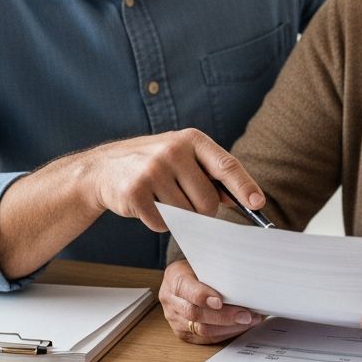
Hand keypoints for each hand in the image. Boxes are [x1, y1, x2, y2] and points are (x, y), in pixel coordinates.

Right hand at [83, 128, 265, 231]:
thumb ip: (212, 173)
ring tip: (161, 198)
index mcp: (191, 139)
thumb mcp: (183, 157)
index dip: (244, 186)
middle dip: (202, 210)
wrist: (103, 168)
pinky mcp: (135, 192)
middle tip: (185, 201)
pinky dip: (159, 222)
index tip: (258, 203)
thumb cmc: (153, 164)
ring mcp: (153, 170)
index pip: (226, 165)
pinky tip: (147, 206)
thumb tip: (244, 198)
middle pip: (208, 200)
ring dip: (178, 216)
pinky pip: (163, 223)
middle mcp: (173, 150)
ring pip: (186, 215)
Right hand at [159, 259, 260, 343]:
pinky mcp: (183, 332)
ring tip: (249, 321)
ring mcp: (175, 319)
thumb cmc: (198, 268)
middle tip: (246, 315)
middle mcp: (171, 300)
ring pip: (201, 330)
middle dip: (224, 316)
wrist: (182, 278)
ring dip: (228, 327)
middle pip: (195, 314)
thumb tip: (242, 279)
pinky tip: (239, 327)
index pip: (186, 289)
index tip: (220, 301)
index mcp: (174, 278)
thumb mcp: (203, 262)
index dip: (202, 296)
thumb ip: (215, 271)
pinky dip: (225, 333)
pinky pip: (204, 338)